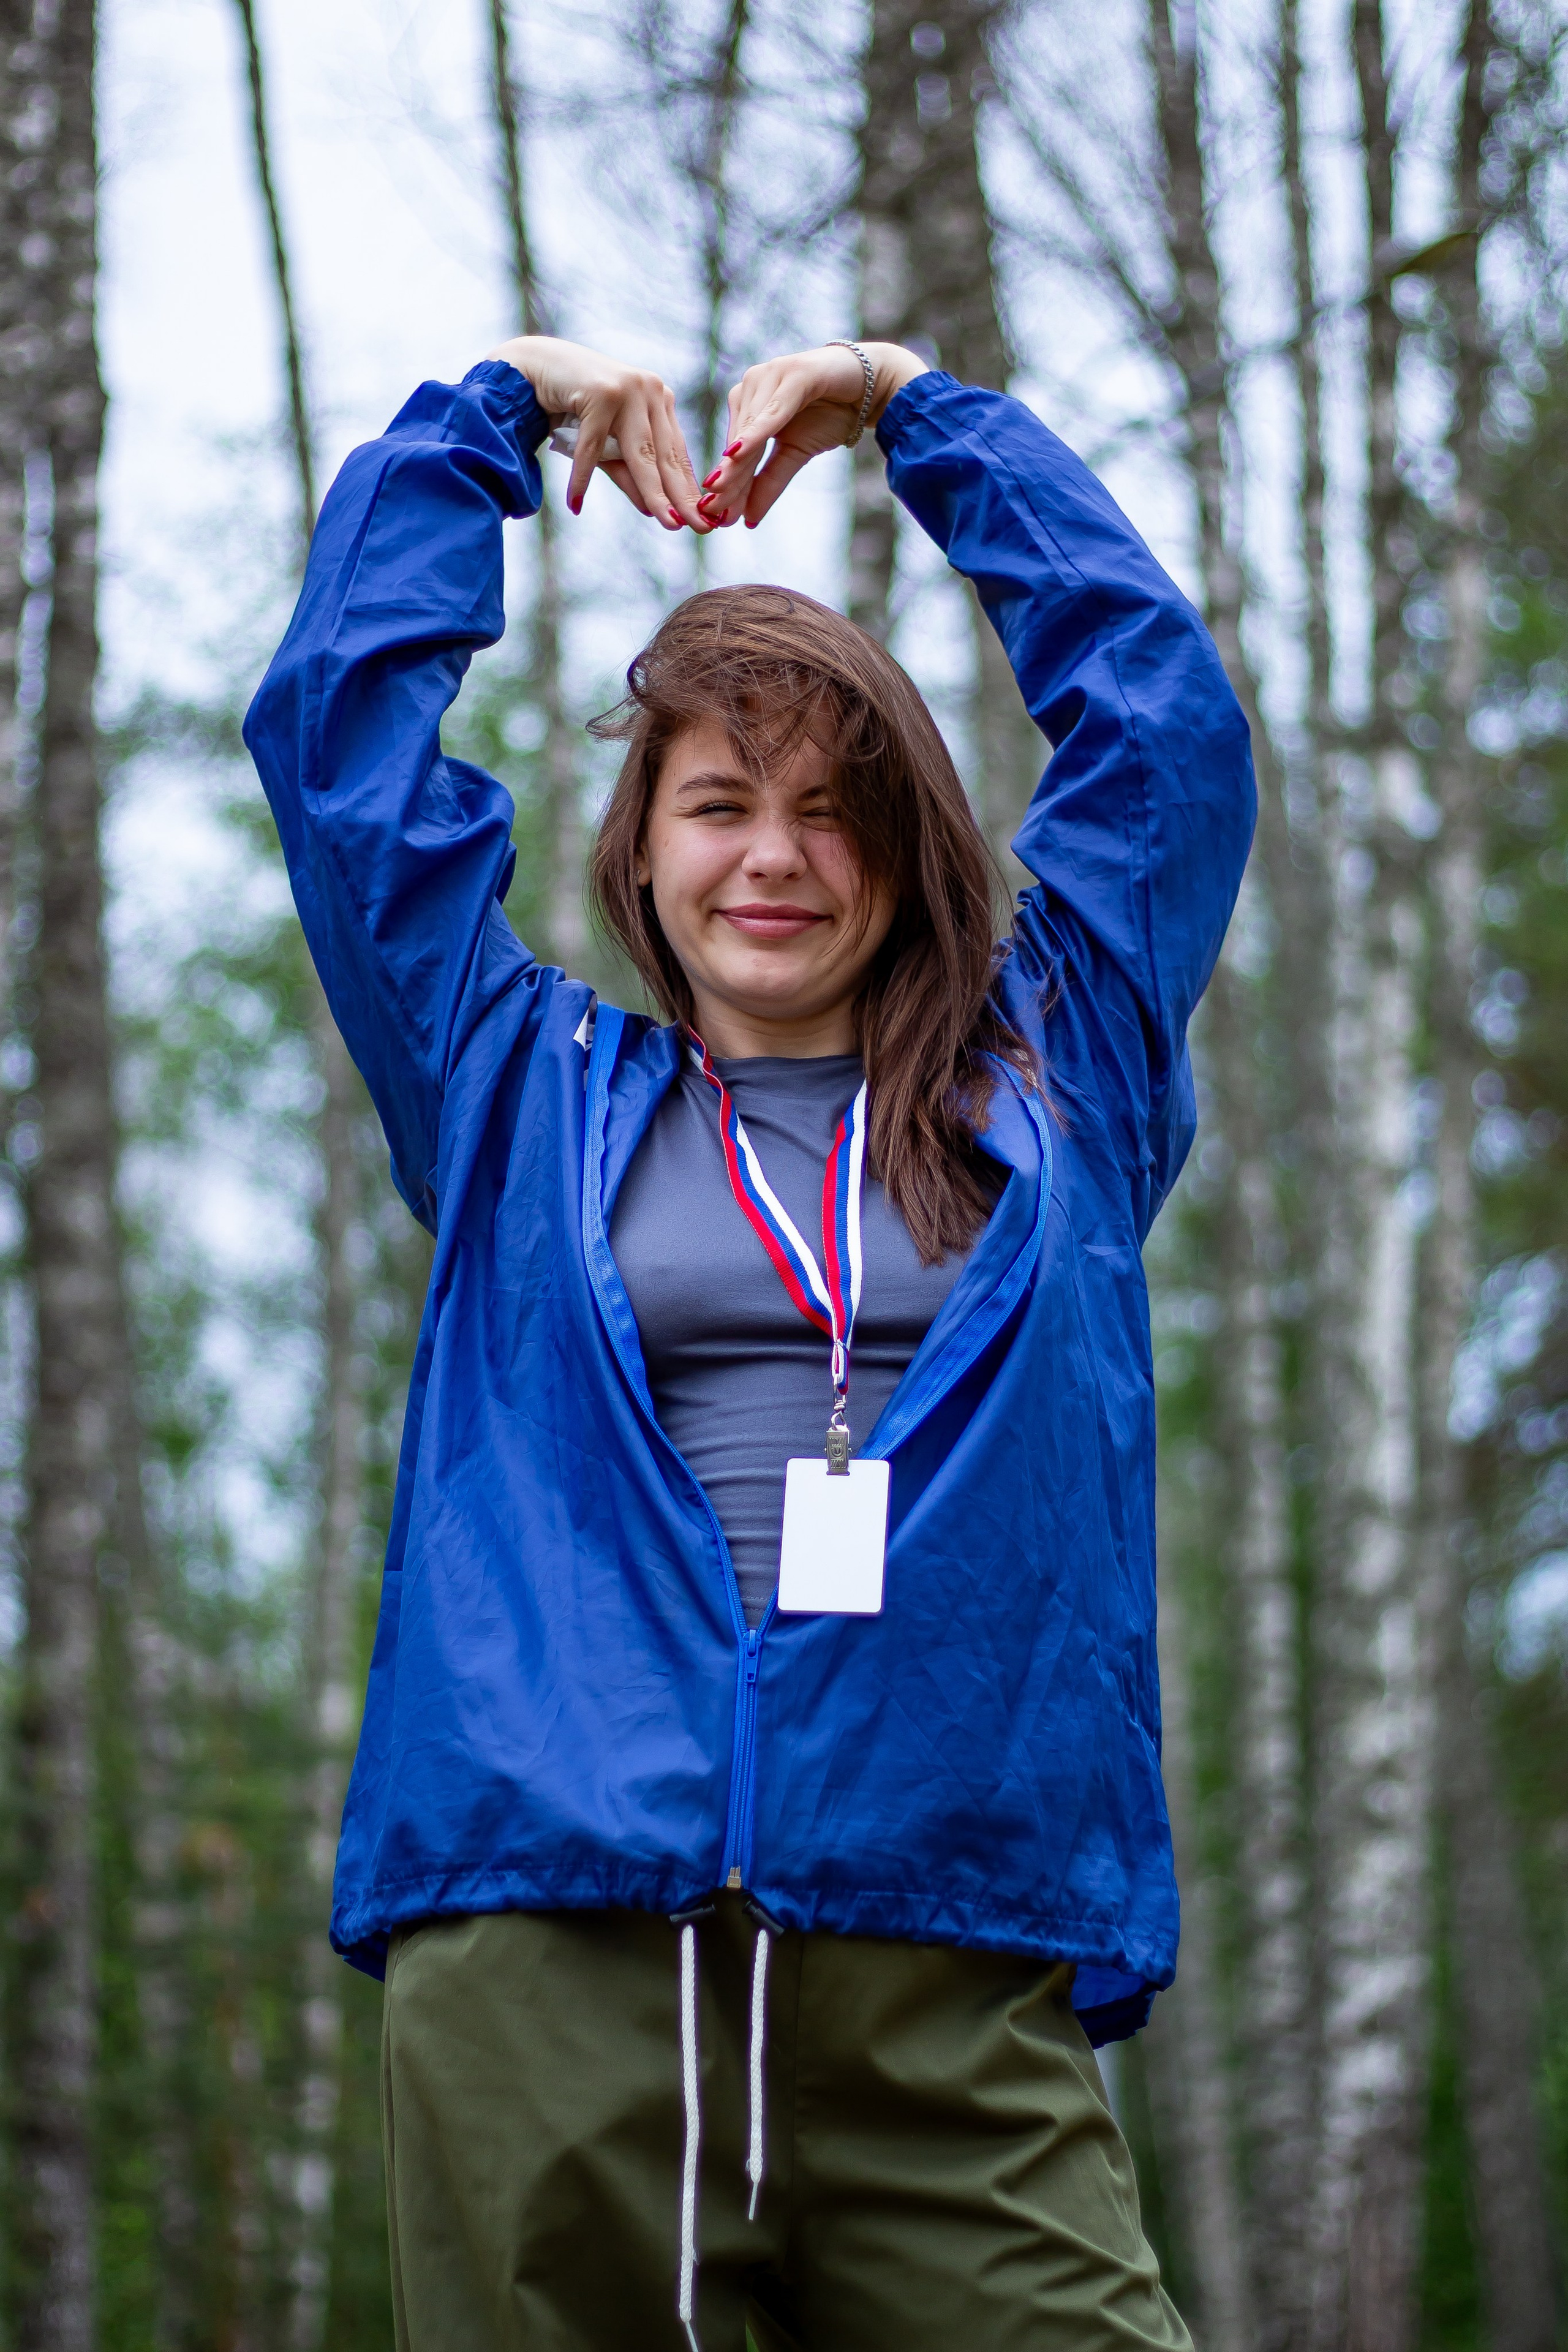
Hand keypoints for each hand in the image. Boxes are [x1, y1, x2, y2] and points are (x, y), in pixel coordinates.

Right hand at [485, 335, 709, 531]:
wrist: (538, 366)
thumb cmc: (576, 408)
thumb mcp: (609, 446)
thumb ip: (630, 474)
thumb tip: (655, 511)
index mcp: (659, 401)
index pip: (678, 454)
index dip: (690, 490)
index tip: (706, 521)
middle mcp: (650, 391)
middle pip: (666, 456)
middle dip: (682, 497)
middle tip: (699, 529)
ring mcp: (627, 389)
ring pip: (640, 453)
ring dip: (653, 492)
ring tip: (667, 524)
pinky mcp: (600, 392)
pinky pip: (593, 446)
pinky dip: (582, 477)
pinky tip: (575, 503)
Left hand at [696, 343, 929, 529]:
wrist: (870, 388)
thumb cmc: (830, 415)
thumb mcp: (795, 454)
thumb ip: (770, 482)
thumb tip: (749, 521)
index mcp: (748, 404)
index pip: (734, 452)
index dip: (726, 485)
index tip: (713, 517)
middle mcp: (752, 386)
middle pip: (736, 441)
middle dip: (727, 479)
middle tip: (713, 512)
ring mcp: (769, 375)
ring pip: (749, 427)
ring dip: (736, 461)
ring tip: (720, 490)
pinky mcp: (793, 373)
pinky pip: (772, 410)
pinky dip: (757, 431)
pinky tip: (739, 451)